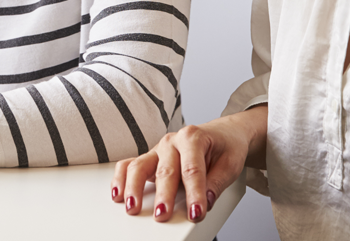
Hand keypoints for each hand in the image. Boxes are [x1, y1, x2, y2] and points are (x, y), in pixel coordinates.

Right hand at [111, 107, 264, 222]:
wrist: (222, 134)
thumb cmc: (225, 147)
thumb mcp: (230, 163)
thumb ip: (217, 182)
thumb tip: (207, 200)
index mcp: (193, 138)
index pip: (192, 170)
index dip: (194, 193)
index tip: (196, 213)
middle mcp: (172, 142)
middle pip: (165, 171)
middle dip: (163, 195)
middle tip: (162, 215)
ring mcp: (158, 150)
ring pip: (140, 166)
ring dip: (134, 188)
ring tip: (133, 207)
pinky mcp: (150, 158)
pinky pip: (129, 165)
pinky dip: (121, 178)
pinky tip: (118, 193)